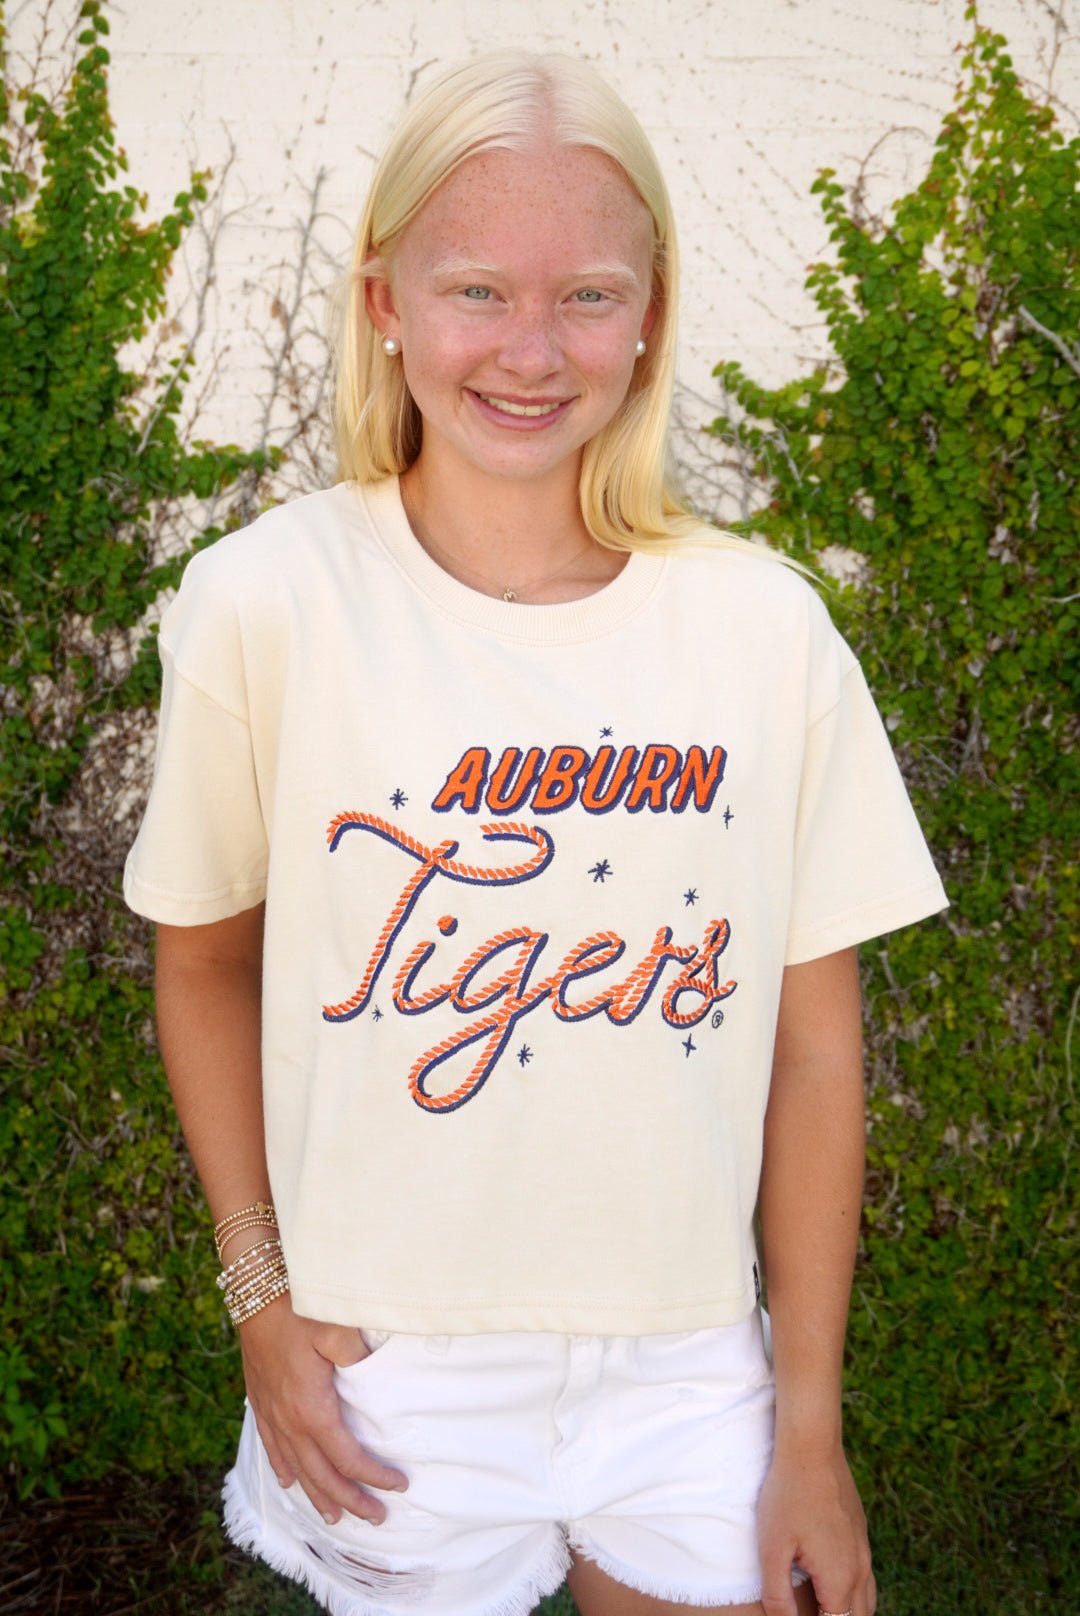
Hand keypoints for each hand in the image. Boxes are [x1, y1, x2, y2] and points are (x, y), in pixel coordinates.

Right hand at [238, 1292, 409, 1525]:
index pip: (347, 1457)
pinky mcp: (260, 1400)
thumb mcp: (336, 1329)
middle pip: (322, 1474)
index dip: (373, 1476)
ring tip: (335, 1517)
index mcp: (312, 1409)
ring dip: (317, 1494)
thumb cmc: (297, 1309)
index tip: (397, 1486)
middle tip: (376, 1517)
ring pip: (296, 1468)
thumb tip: (377, 1376)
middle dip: (350, 1500)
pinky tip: (289, 1481)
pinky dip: (283, 1469)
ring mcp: (272, 1413)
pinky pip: (271, 1446)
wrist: (254, 1294)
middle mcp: (289, 1420)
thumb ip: (360, 1357)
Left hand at [757, 1440, 875, 1615]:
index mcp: (839, 1579)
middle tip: (814, 1613)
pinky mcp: (860, 1532)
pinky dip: (854, 1592)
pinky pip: (865, 1575)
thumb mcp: (772, 1548)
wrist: (811, 1448)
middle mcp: (859, 1568)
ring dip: (850, 1611)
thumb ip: (778, 1595)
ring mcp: (864, 1549)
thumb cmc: (788, 1496)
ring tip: (825, 1608)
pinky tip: (832, 1583)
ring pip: (867, 1599)